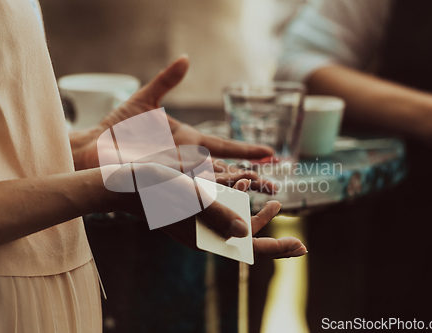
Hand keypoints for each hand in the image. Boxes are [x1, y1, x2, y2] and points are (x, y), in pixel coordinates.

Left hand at [70, 56, 275, 192]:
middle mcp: (188, 160)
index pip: (225, 146)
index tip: (271, 153)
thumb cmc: (116, 127)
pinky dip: (212, 194)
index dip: (248, 150)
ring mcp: (179, 173)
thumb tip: (186, 58)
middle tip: (277, 187)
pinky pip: (194, 189)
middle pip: (227, 169)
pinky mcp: (167, 182)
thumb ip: (167, 81)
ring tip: (263, 193)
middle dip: (252, 178)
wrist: (93, 147)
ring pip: (215, 182)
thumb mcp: (145, 100)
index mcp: (188, 141)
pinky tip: (230, 199)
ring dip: (238, 188)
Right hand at [162, 179, 307, 259]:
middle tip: (290, 225)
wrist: (129, 183)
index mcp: (207, 237)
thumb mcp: (193, 198)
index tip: (301, 247)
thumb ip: (220, 214)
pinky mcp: (195, 214)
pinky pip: (222, 212)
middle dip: (269, 230)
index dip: (278, 248)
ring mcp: (200, 225)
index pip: (249, 248)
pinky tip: (244, 187)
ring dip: (254, 213)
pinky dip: (237, 202)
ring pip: (235, 223)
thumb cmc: (159, 188)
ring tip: (273, 203)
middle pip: (246, 238)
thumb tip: (246, 231)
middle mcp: (206, 235)